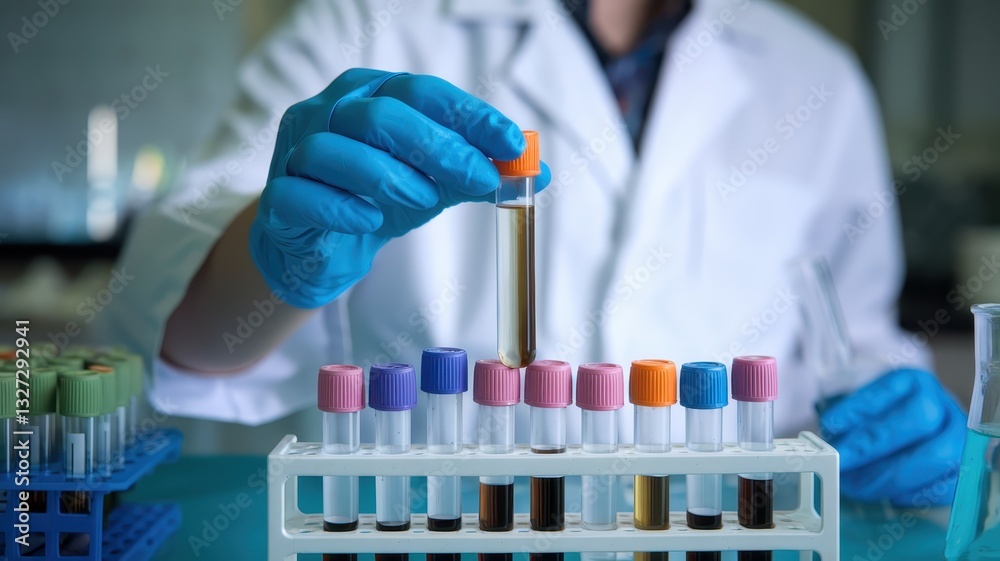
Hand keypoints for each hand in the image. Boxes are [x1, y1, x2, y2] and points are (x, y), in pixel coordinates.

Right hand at [249, 68, 548, 308]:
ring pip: (335, 149)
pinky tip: (370, 220)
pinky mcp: (278, 198)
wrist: (319, 247)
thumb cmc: (376, 200)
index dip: (470, 116)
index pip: (421, 92)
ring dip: (389, 176)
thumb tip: (538, 170)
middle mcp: (329, 112)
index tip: (512, 143)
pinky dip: (340, 207)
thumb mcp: (434, 183)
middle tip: (481, 179)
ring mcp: (295, 152)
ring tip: (425, 201)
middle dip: (439, 148)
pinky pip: (300, 193)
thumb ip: (478, 173)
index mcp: (370, 95)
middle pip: (381, 116)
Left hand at [819, 368, 965, 506]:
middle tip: (841, 462)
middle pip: (919, 420)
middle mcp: (942, 406)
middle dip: (874, 445)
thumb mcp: (861, 408)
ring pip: (937, 455)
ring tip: (855, 484)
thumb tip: (831, 434)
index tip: (829, 425)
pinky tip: (882, 493)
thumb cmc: (878, 419)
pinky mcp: (962, 471)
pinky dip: (909, 492)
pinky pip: (943, 485)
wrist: (907, 432)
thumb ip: (850, 417)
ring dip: (889, 475)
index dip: (858, 408)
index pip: (890, 390)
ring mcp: (957, 438)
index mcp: (915, 382)